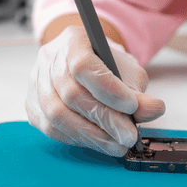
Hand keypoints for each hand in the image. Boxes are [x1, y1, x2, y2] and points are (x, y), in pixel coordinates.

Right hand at [26, 25, 165, 156]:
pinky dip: (77, 139)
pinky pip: (51, 128)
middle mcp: (48, 59)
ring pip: (58, 115)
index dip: (109, 90)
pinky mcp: (32, 105)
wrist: (84, 64)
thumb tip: (154, 110)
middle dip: (105, 119)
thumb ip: (139, 92)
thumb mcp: (127, 71)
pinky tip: (97, 142)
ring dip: (92, 135)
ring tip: (117, 145)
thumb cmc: (106, 66)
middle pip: (72, 94)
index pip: (84, 66)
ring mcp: (36, 82)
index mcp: (72, 41)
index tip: (133, 107)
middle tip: (129, 136)